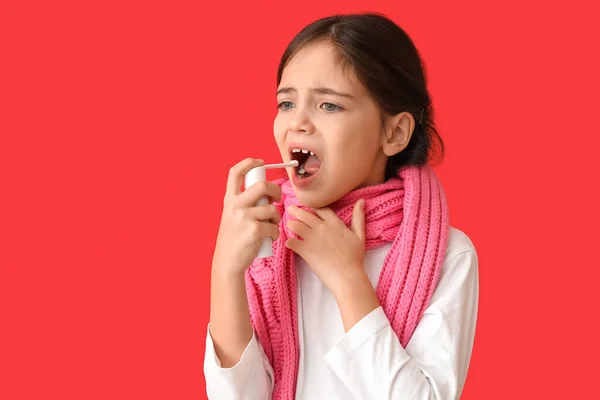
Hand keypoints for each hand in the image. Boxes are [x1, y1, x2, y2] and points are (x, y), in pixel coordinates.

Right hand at [212, 158, 282, 275]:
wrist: (228, 261)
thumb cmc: (234, 238)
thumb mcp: (232, 216)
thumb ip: (244, 203)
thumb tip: (267, 193)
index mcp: (229, 200)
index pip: (235, 173)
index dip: (248, 163)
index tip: (260, 162)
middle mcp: (235, 205)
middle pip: (262, 185)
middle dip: (275, 190)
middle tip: (276, 199)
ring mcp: (245, 217)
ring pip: (272, 209)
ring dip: (276, 218)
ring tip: (270, 226)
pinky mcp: (255, 230)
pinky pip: (274, 226)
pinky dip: (275, 233)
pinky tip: (269, 238)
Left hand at [285, 199, 366, 293]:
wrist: (347, 275)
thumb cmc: (354, 257)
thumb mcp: (359, 235)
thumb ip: (359, 217)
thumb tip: (362, 200)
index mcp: (334, 223)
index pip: (320, 208)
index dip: (312, 207)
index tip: (307, 206)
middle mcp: (321, 227)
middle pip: (304, 214)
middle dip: (295, 210)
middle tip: (290, 208)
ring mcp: (312, 238)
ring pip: (295, 225)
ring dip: (290, 224)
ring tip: (288, 224)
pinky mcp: (304, 250)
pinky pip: (291, 241)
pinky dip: (289, 242)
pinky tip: (289, 243)